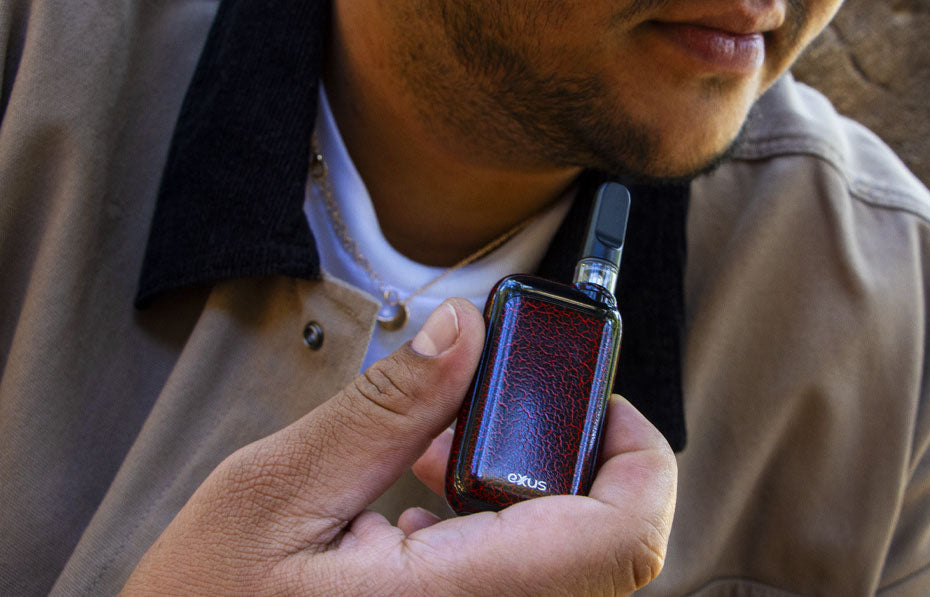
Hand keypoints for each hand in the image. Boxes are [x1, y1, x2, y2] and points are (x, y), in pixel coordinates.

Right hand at [123, 299, 676, 595]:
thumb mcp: (275, 490)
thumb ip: (383, 408)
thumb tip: (461, 334)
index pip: (619, 538)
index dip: (638, 456)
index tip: (601, 399)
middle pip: (606, 544)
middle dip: (565, 456)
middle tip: (504, 410)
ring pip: (567, 559)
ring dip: (522, 487)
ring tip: (439, 452)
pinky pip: (520, 580)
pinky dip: (493, 522)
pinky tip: (423, 497)